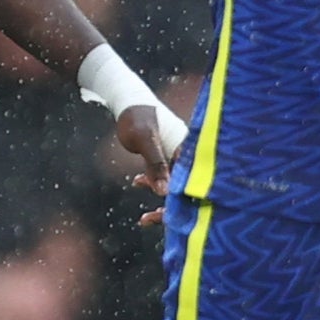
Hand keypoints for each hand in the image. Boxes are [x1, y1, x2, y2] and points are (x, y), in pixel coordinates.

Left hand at [117, 103, 179, 226]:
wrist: (126, 100)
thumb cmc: (136, 116)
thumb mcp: (145, 140)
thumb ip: (155, 164)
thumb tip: (164, 192)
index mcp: (189, 149)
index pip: (193, 181)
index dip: (182, 201)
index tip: (164, 215)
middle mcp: (188, 154)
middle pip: (187, 186)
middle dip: (170, 206)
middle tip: (148, 219)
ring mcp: (177, 156)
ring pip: (175, 183)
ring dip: (160, 196)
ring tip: (143, 214)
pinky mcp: (166, 156)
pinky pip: (164, 175)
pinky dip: (152, 182)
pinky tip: (136, 182)